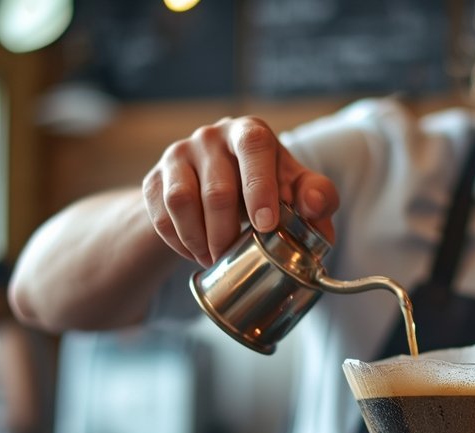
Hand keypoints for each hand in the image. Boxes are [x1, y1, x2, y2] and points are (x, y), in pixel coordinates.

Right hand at [141, 116, 339, 266]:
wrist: (222, 188)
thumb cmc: (270, 188)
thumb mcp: (299, 189)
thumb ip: (319, 196)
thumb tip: (313, 205)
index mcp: (250, 133)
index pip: (254, 148)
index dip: (259, 187)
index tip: (265, 226)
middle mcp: (211, 137)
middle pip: (217, 190)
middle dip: (228, 234)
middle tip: (237, 257)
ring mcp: (179, 155)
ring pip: (182, 202)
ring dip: (200, 240)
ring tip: (215, 258)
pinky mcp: (155, 178)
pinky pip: (161, 215)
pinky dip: (179, 242)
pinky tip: (195, 252)